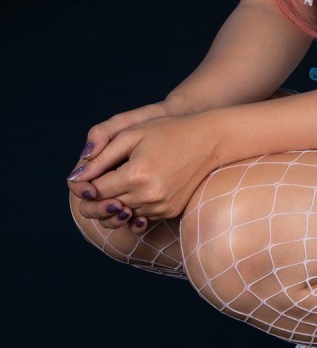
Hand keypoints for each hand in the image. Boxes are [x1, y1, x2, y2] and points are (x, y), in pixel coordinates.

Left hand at [67, 108, 216, 224]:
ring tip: (118, 183)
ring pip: (122, 214)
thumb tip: (75, 179)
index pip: (95, 191)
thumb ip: (101, 158)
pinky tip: (136, 189)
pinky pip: (140, 216)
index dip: (84, 185)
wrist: (210, 140)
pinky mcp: (169, 212)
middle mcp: (148, 196)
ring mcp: (160, 207)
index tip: (83, 177)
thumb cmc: (169, 131)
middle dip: (94, 199)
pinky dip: (133, 205)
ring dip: (115, 202)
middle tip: (93, 186)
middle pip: (105, 208)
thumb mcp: (132, 135)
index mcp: (136, 175)